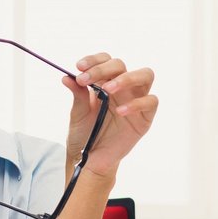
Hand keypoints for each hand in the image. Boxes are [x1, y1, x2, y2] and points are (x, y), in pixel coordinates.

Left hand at [61, 53, 157, 178]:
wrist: (89, 158)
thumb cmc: (85, 133)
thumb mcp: (78, 113)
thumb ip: (77, 95)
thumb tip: (67, 76)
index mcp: (105, 82)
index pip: (106, 61)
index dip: (94, 60)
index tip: (79, 66)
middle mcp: (122, 88)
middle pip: (122, 65)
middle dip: (104, 69)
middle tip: (86, 80)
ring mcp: (136, 100)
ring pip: (145, 75)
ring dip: (126, 79)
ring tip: (107, 89)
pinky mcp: (145, 117)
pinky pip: (151, 102)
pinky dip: (136, 103)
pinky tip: (120, 111)